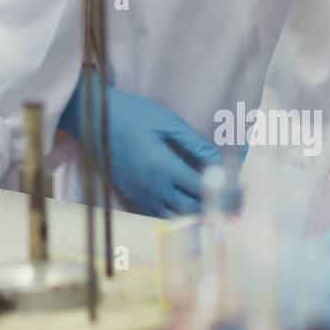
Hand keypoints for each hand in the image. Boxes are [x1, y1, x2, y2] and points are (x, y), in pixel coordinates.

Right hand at [60, 75, 221, 216]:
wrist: (92, 118)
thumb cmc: (130, 113)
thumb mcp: (164, 119)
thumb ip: (191, 140)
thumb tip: (216, 158)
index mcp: (163, 165)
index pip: (201, 188)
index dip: (222, 194)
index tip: (238, 195)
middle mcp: (151, 184)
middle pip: (189, 208)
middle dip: (212, 209)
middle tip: (231, 210)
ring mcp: (138, 192)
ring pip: (172, 217)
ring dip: (193, 217)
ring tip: (211, 214)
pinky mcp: (128, 193)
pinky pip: (153, 214)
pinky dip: (172, 216)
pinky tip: (182, 210)